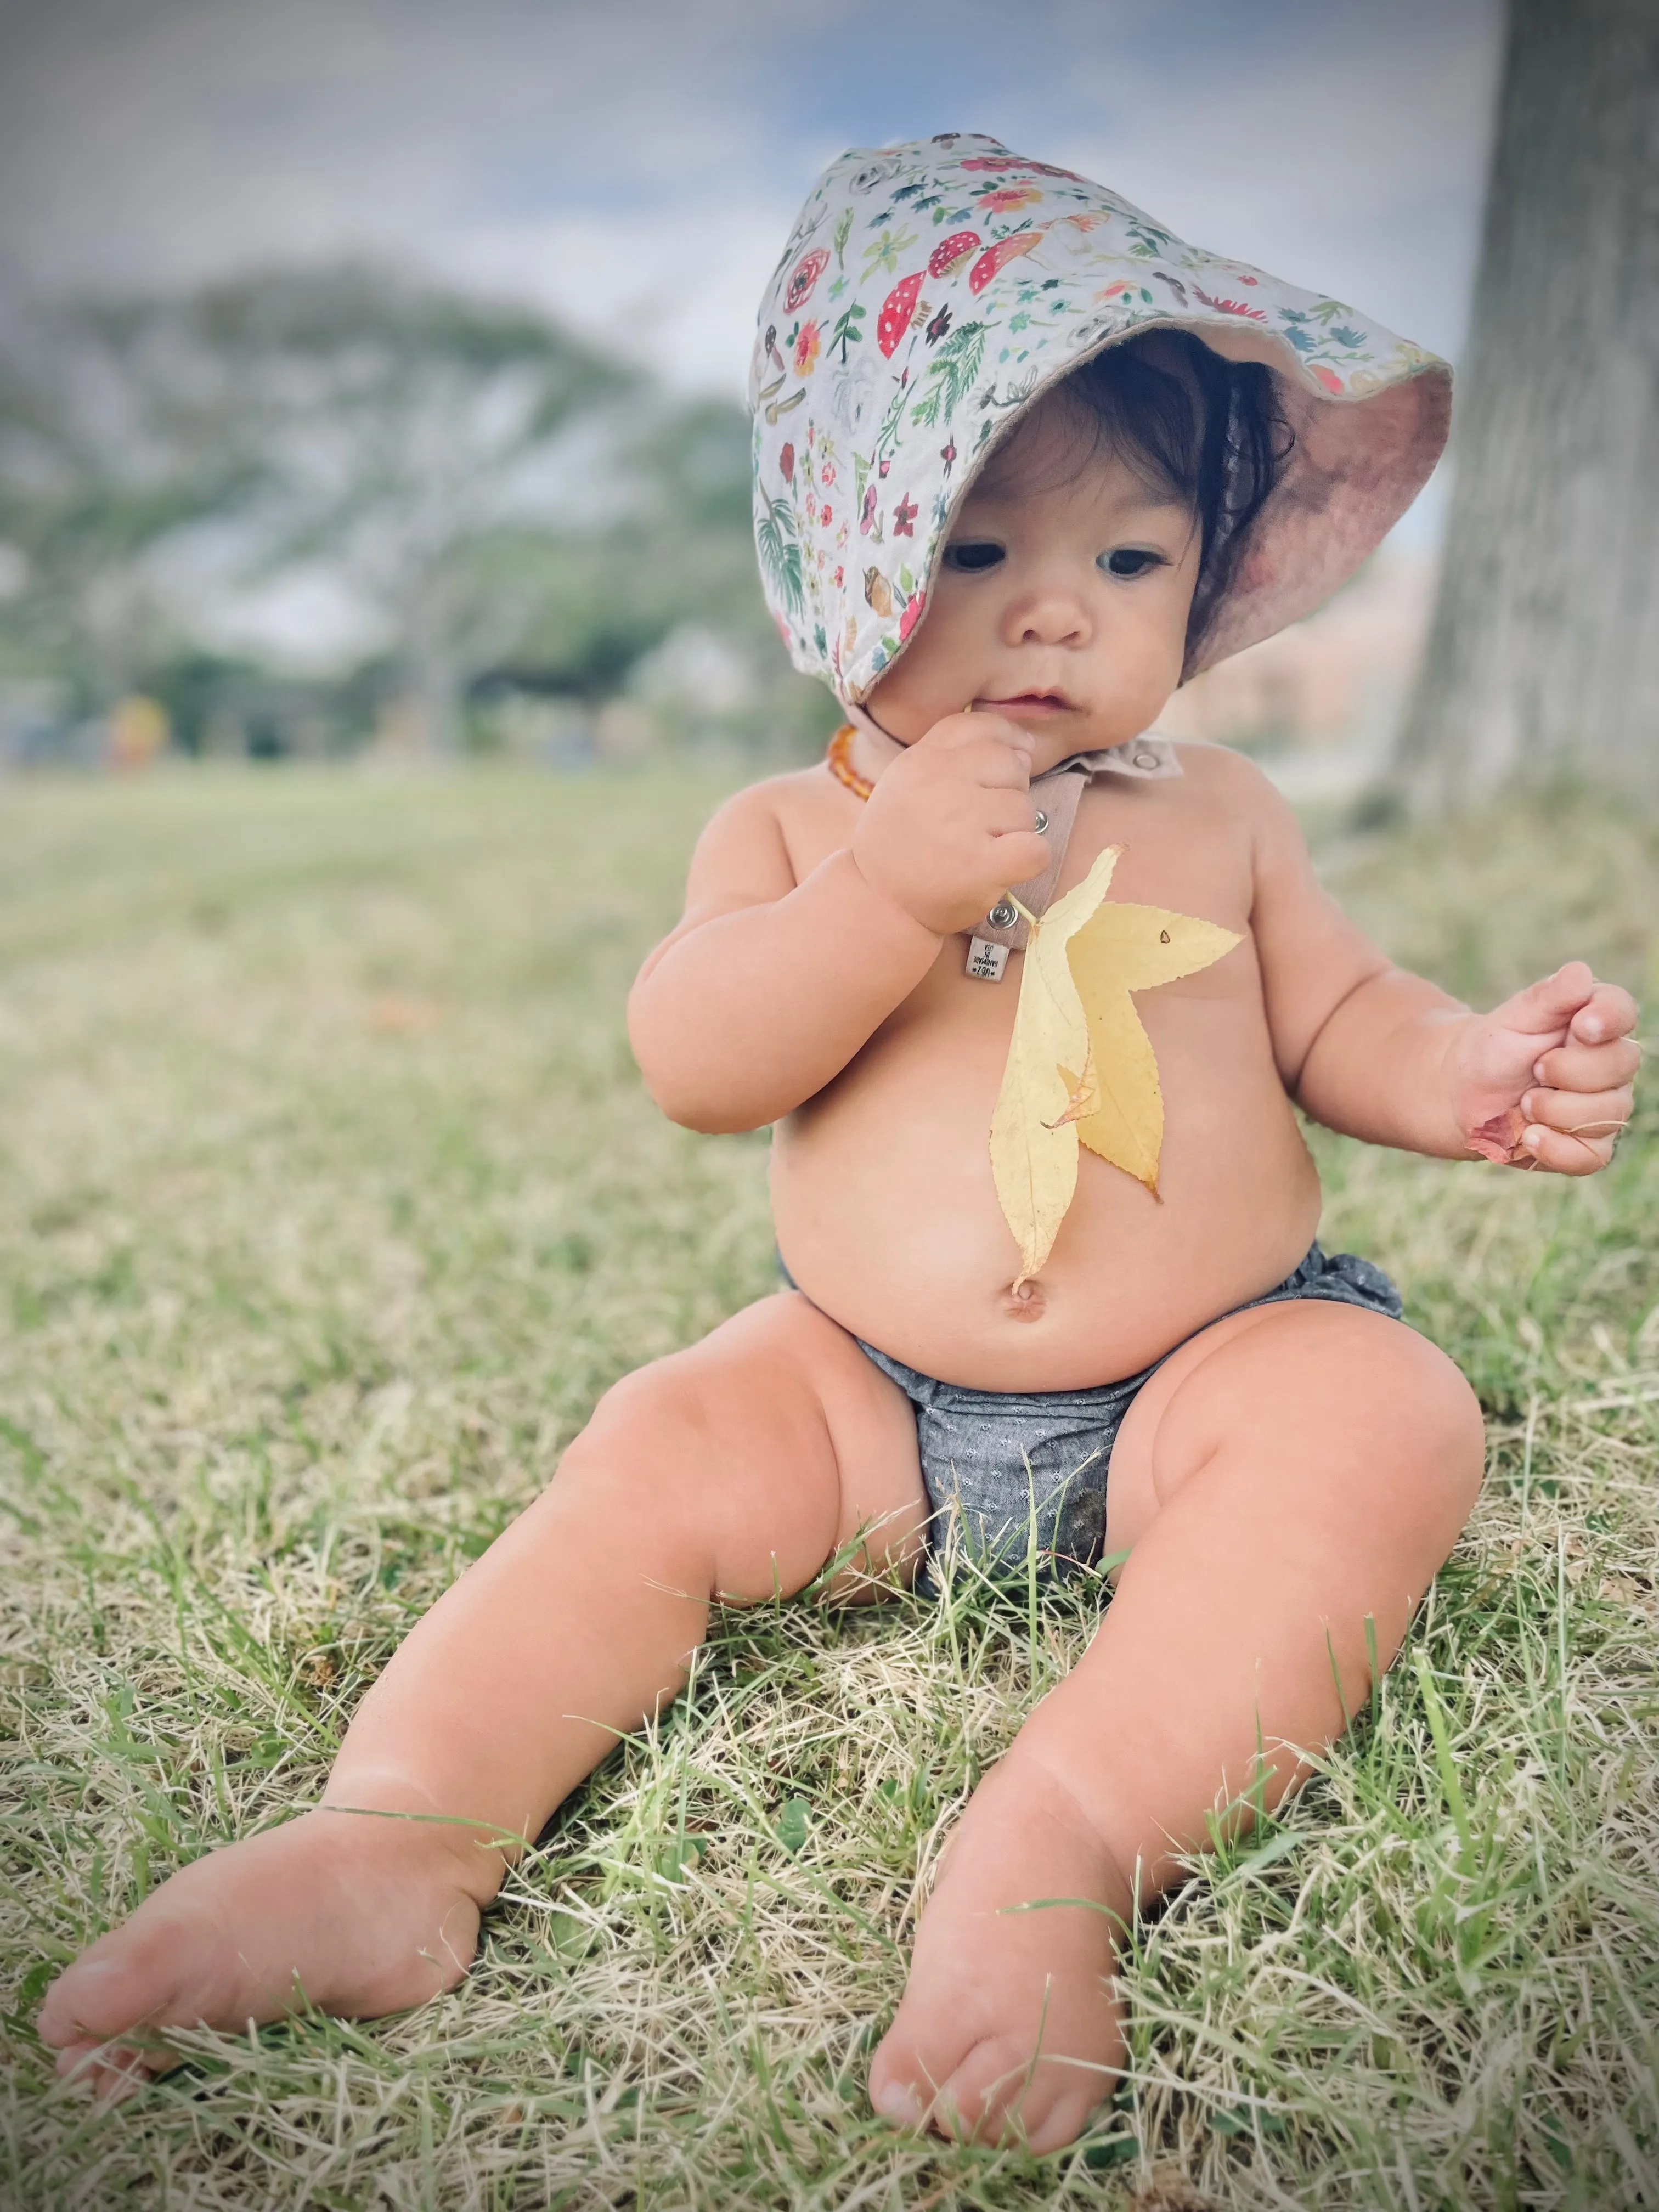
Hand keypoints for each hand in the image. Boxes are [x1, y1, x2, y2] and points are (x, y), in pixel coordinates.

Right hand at [851, 711, 1050, 936]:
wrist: (878, 903)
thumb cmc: (901, 844)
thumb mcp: (907, 784)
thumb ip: (954, 755)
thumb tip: (1025, 747)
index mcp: (921, 759)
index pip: (979, 726)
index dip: (1005, 740)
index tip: (1009, 765)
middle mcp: (939, 783)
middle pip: (1010, 765)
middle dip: (1009, 792)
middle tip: (983, 823)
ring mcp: (961, 822)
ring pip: (1025, 810)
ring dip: (1014, 832)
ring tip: (982, 849)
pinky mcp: (981, 865)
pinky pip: (1036, 849)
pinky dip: (1031, 860)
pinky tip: (1006, 867)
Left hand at [1448, 961, 1639, 1173]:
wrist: (1461, 1094)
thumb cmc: (1492, 1049)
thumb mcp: (1514, 1018)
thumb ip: (1548, 997)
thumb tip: (1580, 973)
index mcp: (1595, 1022)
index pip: (1622, 1013)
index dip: (1609, 1020)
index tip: (1582, 1027)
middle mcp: (1610, 1065)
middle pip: (1621, 1066)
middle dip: (1570, 1070)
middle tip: (1535, 1068)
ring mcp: (1603, 1107)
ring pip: (1608, 1113)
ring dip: (1555, 1109)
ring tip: (1523, 1102)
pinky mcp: (1587, 1147)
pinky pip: (1590, 1156)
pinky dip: (1555, 1147)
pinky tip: (1528, 1135)